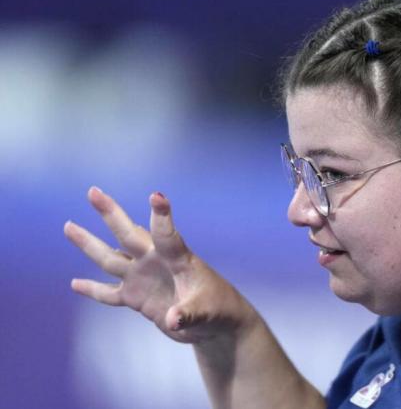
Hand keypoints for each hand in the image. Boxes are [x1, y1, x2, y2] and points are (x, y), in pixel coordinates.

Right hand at [65, 187, 251, 343]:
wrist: (215, 323)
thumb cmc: (217, 309)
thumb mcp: (206, 311)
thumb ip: (188, 314)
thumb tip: (172, 320)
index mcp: (179, 259)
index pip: (168, 234)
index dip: (162, 216)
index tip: (156, 195)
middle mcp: (157, 262)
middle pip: (128, 235)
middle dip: (110, 214)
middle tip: (93, 191)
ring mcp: (144, 278)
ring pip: (111, 259)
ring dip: (89, 244)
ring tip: (69, 225)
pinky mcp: (137, 297)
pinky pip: (109, 293)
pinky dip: (93, 290)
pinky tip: (75, 284)